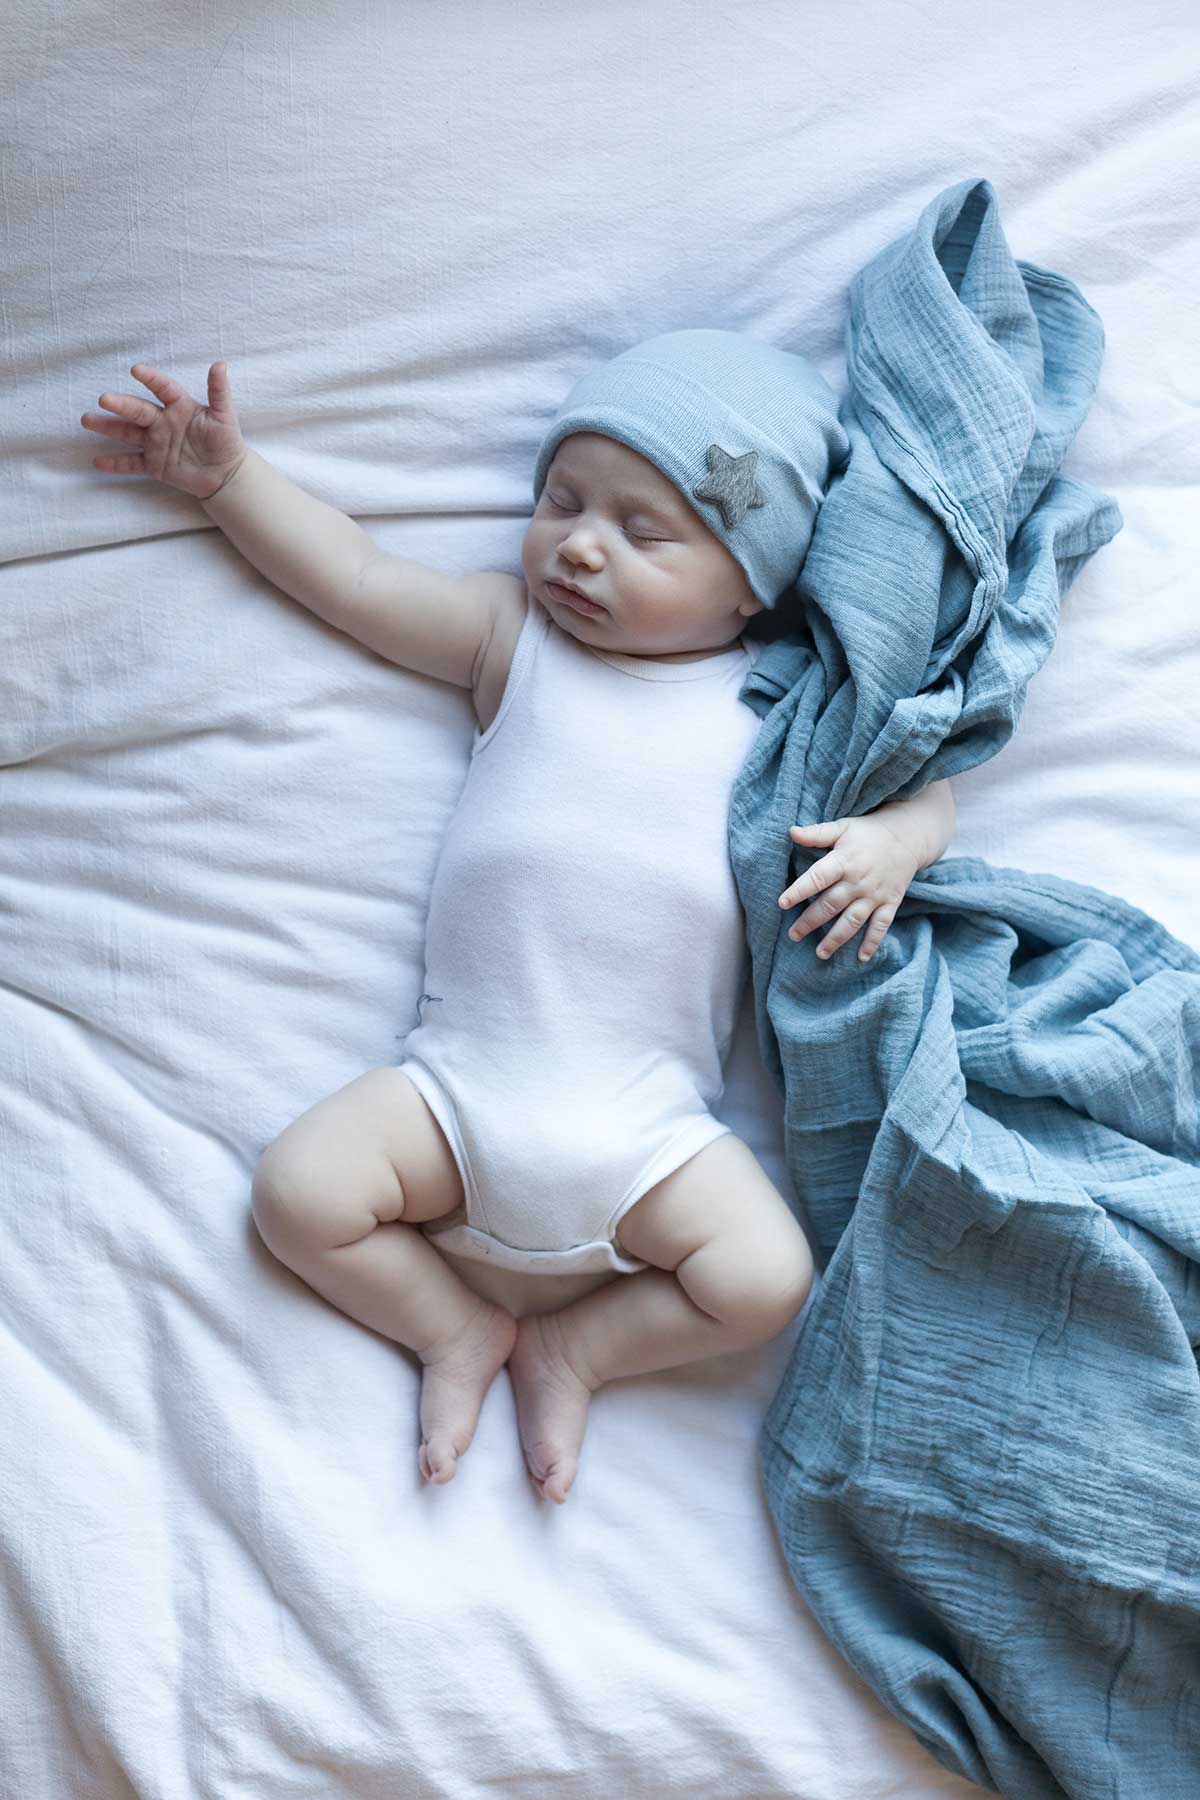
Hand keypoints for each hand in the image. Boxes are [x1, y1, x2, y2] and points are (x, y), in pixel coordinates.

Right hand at [81, 361, 246, 500]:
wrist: (225, 474)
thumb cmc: (226, 441)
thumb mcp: (224, 416)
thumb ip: (219, 392)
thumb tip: (220, 364)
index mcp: (179, 406)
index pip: (162, 388)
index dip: (151, 379)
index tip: (136, 370)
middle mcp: (162, 421)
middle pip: (138, 410)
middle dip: (120, 405)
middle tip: (103, 399)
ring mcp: (155, 443)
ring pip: (128, 433)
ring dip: (108, 427)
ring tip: (87, 420)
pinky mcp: (154, 465)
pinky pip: (131, 463)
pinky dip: (115, 463)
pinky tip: (97, 461)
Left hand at [778, 815, 917, 961]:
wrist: (907, 837)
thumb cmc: (868, 832)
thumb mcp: (842, 827)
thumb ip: (816, 833)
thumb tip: (790, 831)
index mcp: (844, 861)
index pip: (818, 877)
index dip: (800, 890)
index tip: (782, 903)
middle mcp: (858, 881)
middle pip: (831, 905)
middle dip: (810, 922)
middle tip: (793, 935)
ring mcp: (874, 895)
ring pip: (852, 921)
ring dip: (836, 939)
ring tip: (819, 953)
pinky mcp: (890, 903)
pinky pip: (881, 926)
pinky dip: (872, 942)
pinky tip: (861, 957)